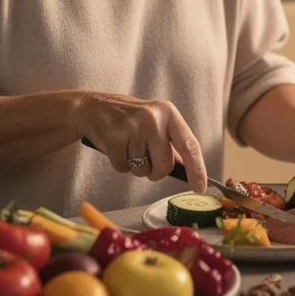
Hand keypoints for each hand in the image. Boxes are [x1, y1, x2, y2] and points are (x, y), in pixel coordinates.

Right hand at [77, 93, 207, 192]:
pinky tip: (117, 148)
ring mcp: (134, 127)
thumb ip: (172, 144)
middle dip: (155, 171)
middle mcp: (154, 118)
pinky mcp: (115, 137)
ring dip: (136, 167)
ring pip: (143, 170)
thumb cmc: (130, 119)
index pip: (190, 145)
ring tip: (128, 147)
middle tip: (145, 157)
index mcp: (169, 113)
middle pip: (165, 165)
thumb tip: (190, 170)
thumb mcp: (156, 122)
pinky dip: (120, 164)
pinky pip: (123, 168)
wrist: (94, 108)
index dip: (197, 169)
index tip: (200, 187)